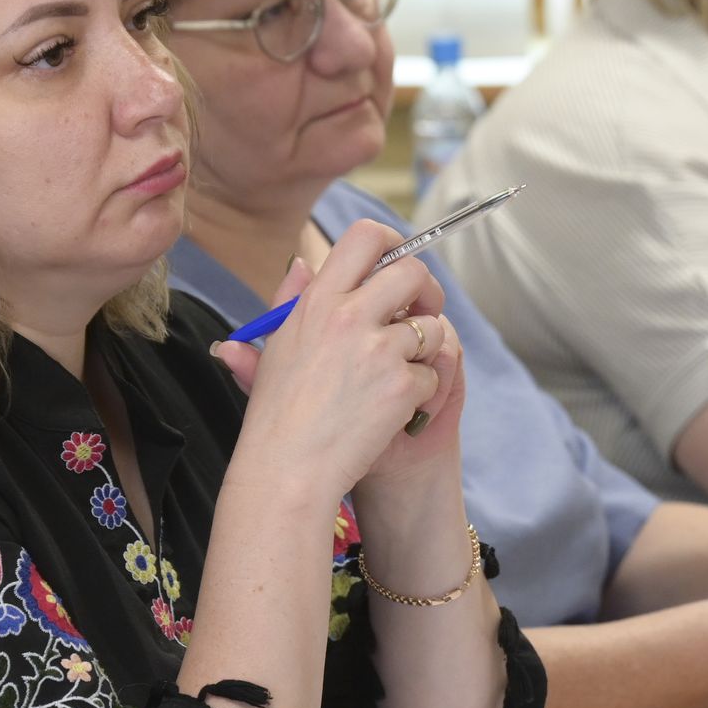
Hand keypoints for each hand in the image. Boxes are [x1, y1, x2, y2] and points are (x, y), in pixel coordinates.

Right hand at [209, 219, 463, 496]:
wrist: (286, 469)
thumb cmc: (277, 413)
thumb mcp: (275, 346)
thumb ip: (289, 300)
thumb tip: (301, 263)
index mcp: (317, 301)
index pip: (365, 238)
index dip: (393, 244)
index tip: (399, 263)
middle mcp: (349, 316)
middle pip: (413, 272)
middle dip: (426, 292)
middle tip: (421, 314)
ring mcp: (378, 350)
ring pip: (433, 327)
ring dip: (425, 350)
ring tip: (397, 376)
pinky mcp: (402, 385)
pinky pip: (433, 374)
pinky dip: (421, 394)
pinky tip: (392, 411)